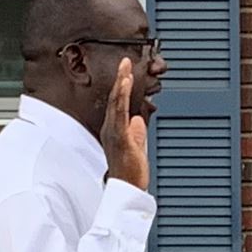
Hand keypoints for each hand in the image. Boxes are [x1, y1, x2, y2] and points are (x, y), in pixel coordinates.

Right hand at [102, 58, 149, 191]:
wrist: (127, 190)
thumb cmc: (130, 172)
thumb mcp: (136, 147)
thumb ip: (137, 133)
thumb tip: (139, 120)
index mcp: (115, 130)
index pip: (118, 103)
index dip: (121, 86)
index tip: (126, 71)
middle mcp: (111, 129)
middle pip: (114, 99)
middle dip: (120, 78)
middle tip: (125, 61)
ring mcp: (114, 133)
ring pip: (115, 103)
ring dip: (121, 84)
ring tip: (125, 68)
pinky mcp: (120, 138)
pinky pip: (120, 114)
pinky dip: (122, 97)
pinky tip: (126, 85)